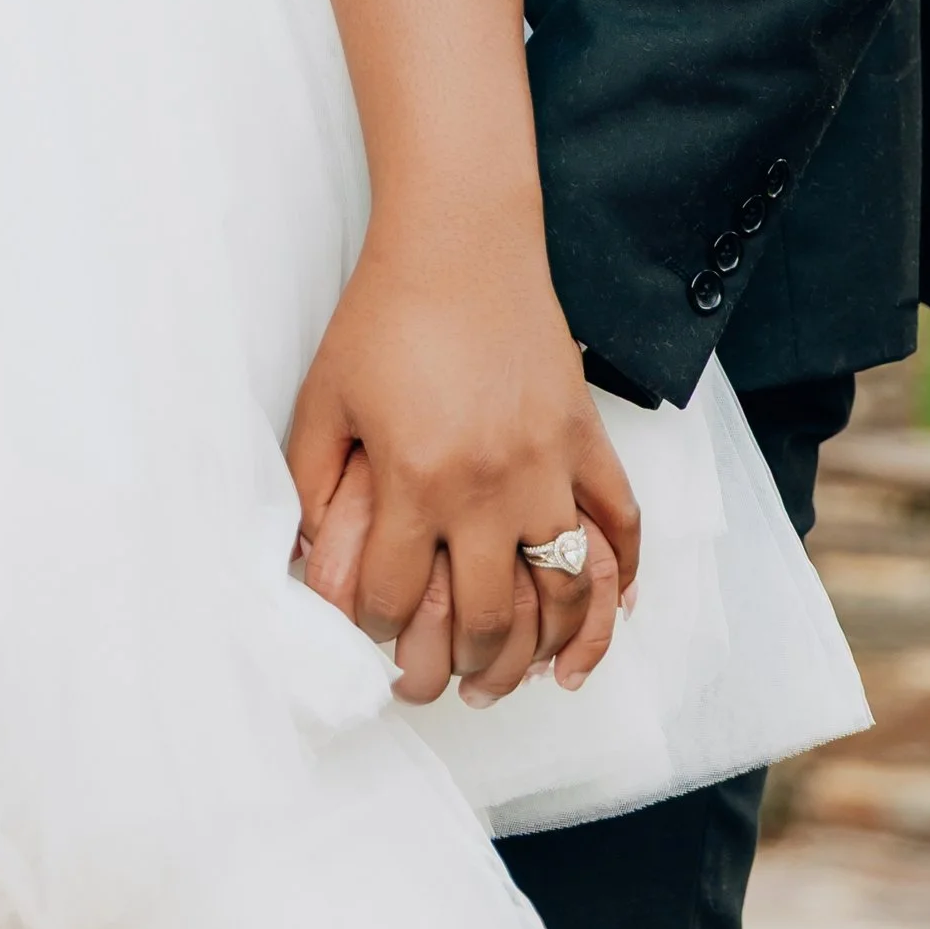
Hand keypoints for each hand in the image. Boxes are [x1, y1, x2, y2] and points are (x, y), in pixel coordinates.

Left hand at [287, 236, 639, 704]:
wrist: (460, 240)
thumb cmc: (384, 315)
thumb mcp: (324, 400)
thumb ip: (312, 486)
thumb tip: (307, 563)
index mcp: (415, 479)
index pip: (397, 603)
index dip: (379, 636)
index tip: (376, 643)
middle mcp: (489, 486)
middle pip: (486, 621)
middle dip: (461, 671)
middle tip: (447, 688)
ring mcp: (548, 465)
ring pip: (565, 594)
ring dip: (544, 651)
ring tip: (520, 678)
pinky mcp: (586, 440)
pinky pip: (622, 529)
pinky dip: (621, 584)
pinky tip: (603, 617)